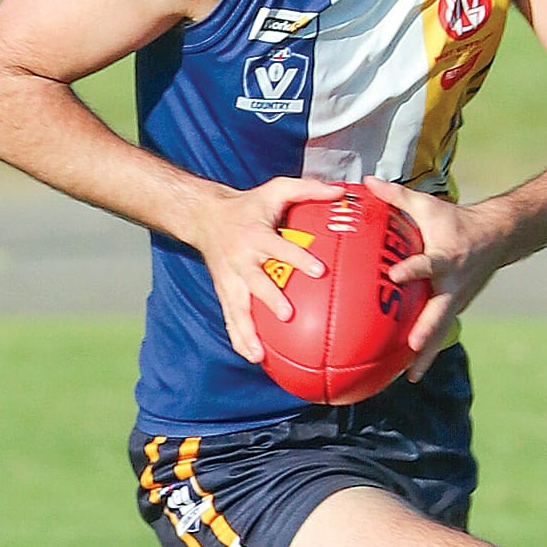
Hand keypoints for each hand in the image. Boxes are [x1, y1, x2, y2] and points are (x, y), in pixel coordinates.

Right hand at [192, 176, 343, 362]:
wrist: (204, 216)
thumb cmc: (248, 205)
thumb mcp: (276, 189)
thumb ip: (308, 188)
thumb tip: (342, 191)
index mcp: (257, 236)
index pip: (279, 248)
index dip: (299, 258)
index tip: (319, 270)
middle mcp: (242, 260)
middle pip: (256, 282)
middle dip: (270, 298)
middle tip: (288, 314)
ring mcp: (231, 280)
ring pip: (238, 308)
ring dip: (247, 332)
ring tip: (259, 355)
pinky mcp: (224, 292)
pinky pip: (230, 319)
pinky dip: (239, 339)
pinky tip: (254, 358)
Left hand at [365, 177, 509, 380]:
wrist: (498, 237)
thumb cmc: (455, 220)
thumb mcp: (427, 205)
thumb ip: (395, 196)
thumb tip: (365, 181)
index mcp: (445, 257)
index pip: (427, 264)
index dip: (412, 270)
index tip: (393, 276)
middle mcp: (453, 284)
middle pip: (440, 312)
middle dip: (428, 330)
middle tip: (413, 347)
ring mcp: (457, 300)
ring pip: (441, 331)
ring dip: (427, 355)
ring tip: (411, 378)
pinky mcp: (457, 309)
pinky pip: (440, 332)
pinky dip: (427, 351)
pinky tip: (408, 371)